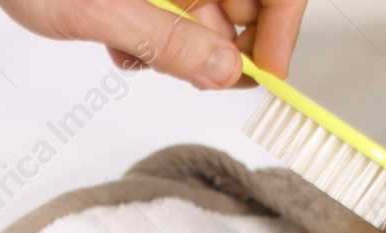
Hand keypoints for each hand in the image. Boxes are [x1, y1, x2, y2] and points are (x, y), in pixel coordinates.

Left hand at [0, 0, 306, 88]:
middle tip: (186, 72)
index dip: (282, 26)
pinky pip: (172, 13)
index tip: (266, 72)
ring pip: (204, 15)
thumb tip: (226, 72)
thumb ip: (168, 41)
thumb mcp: (102, 9)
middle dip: (217, 45)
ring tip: (131, 50)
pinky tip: (119, 42)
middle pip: (241, 1)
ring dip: (176, 47)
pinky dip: (151, 37)